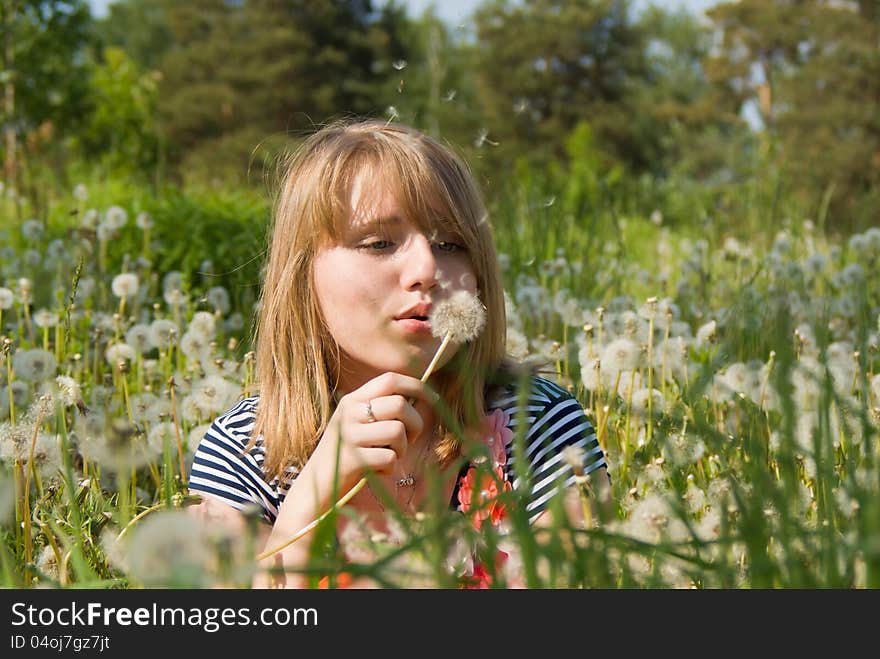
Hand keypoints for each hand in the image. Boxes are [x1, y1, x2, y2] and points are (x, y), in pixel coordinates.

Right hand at [310, 372, 435, 491]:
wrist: (316, 485)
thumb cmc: (348, 455)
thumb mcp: (359, 425)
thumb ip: (382, 411)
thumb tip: (420, 399)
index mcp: (353, 400)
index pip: (390, 380)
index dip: (417, 387)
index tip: (435, 399)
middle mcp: (349, 412)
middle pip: (399, 404)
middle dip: (415, 424)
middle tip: (407, 441)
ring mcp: (348, 435)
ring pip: (397, 431)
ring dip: (401, 450)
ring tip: (387, 457)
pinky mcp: (351, 459)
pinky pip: (389, 459)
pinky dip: (389, 469)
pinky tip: (376, 471)